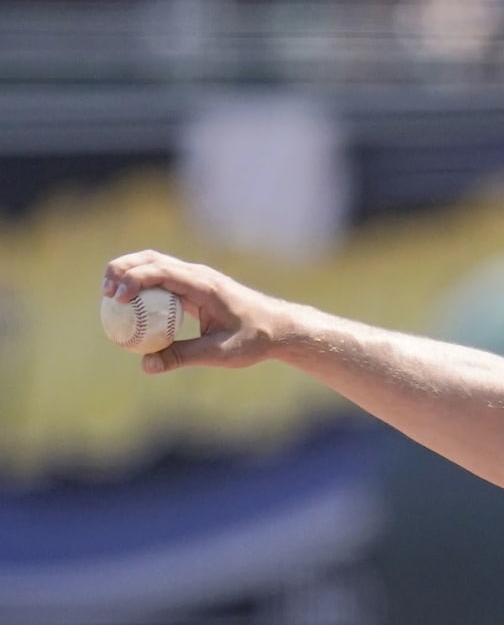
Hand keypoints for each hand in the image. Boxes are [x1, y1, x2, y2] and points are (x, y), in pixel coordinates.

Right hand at [101, 250, 289, 373]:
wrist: (278, 327)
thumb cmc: (253, 339)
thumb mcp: (219, 352)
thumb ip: (182, 357)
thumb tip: (146, 364)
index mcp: (204, 285)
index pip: (162, 271)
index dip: (134, 279)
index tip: (116, 297)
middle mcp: (198, 275)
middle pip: (151, 259)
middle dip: (123, 269)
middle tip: (104, 292)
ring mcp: (196, 278)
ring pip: (155, 264)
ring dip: (129, 273)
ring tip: (109, 294)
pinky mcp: (194, 287)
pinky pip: (162, 280)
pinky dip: (142, 285)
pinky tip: (128, 305)